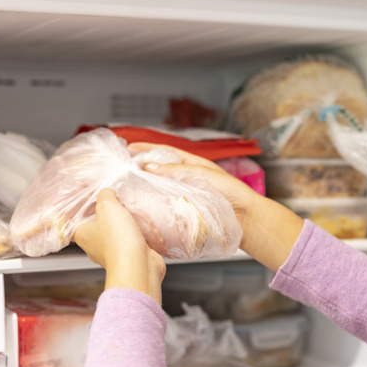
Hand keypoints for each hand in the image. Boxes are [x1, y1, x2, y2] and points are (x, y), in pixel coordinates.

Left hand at [73, 188, 164, 303]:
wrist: (138, 264)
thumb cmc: (118, 238)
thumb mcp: (108, 206)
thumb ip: (105, 195)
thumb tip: (108, 193)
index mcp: (81, 234)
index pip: (75, 219)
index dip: (82, 208)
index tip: (91, 199)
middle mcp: (93, 246)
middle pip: (97, 225)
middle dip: (107, 214)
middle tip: (117, 202)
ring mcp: (111, 253)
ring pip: (115, 233)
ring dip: (123, 224)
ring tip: (132, 212)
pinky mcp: (128, 257)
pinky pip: (130, 241)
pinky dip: (135, 234)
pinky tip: (142, 226)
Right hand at [128, 143, 303, 271]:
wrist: (245, 218)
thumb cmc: (231, 193)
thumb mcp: (201, 174)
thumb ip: (175, 169)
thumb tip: (148, 165)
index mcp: (192, 164)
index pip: (164, 152)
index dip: (146, 148)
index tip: (129, 147)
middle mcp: (186, 179)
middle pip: (158, 171)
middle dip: (140, 169)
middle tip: (122, 170)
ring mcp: (184, 196)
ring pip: (159, 190)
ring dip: (144, 188)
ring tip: (127, 188)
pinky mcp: (184, 213)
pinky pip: (165, 207)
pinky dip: (153, 207)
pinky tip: (142, 208)